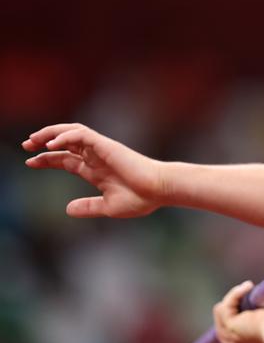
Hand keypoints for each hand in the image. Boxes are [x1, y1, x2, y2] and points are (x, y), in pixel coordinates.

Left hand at [23, 123, 165, 217]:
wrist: (158, 190)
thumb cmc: (141, 199)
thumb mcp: (108, 207)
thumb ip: (88, 207)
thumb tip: (67, 210)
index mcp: (96, 171)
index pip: (66, 159)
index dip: (47, 159)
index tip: (30, 162)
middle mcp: (96, 157)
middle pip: (64, 143)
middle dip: (43, 143)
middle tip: (26, 146)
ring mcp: (101, 150)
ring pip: (70, 133)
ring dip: (50, 134)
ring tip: (34, 141)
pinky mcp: (106, 145)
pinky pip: (81, 135)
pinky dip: (65, 136)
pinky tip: (52, 145)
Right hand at [213, 281, 263, 342]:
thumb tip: (263, 291)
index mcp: (245, 341)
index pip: (228, 324)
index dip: (232, 308)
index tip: (241, 292)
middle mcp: (233, 342)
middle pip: (221, 316)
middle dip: (232, 299)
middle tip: (249, 286)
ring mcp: (228, 336)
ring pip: (220, 310)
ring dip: (234, 295)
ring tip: (250, 287)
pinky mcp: (228, 327)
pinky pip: (224, 306)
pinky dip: (235, 294)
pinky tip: (248, 286)